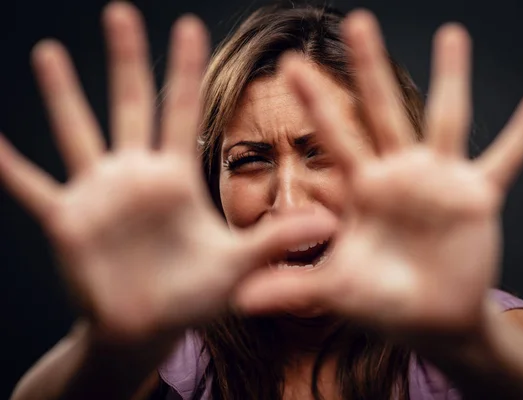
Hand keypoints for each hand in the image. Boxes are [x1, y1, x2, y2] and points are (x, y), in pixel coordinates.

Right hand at [0, 3, 332, 342]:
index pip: (182, 111)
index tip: (190, 26)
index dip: (185, 70)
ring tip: (49, 51)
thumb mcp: (239, 263)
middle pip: (130, 105)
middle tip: (122, 10)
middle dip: (126, 59)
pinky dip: (10, 167)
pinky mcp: (69, 222)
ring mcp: (99, 195)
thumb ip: (277, 239)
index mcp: (175, 178)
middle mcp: (136, 176)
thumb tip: (329, 223)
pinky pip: (32, 188)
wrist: (151, 326)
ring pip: (79, 133)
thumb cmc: (195, 295)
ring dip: (63, 94)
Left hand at [234, 12, 522, 347]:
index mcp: (363, 189)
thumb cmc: (382, 302)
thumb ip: (294, 286)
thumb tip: (240, 300)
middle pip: (382, 111)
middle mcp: (399, 174)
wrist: (430, 320)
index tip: (290, 64)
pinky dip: (522, 136)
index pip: (334, 137)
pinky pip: (504, 159)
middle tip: (357, 22)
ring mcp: (439, 181)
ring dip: (451, 78)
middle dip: (369, 69)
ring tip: (452, 34)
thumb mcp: (337, 290)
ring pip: (445, 119)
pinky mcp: (476, 198)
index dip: (314, 102)